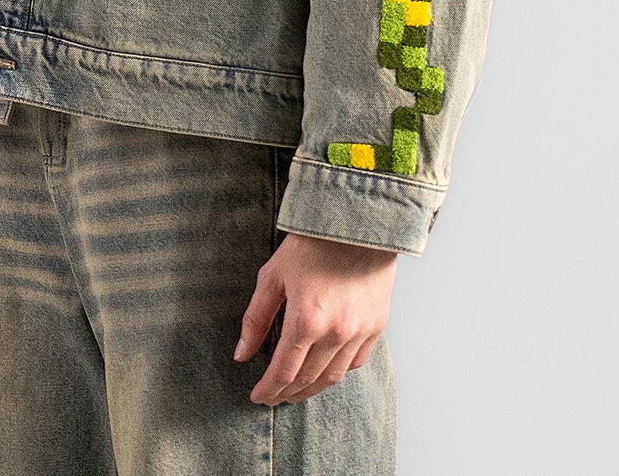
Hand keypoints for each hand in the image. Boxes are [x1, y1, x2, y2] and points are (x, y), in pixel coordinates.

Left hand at [235, 230, 397, 403]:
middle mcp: (335, 333)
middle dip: (286, 393)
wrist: (357, 222)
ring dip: (311, 389)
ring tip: (296, 391)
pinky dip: (338, 372)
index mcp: (306, 320)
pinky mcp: (376, 326)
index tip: (258, 396)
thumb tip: (242, 354)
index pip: (283, 371)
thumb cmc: (313, 243)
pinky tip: (325, 372)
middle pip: (307, 379)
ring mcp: (359, 332)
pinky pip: (356, 363)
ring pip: (332, 377)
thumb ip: (256, 318)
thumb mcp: (273, 275)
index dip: (268, 389)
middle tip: (273, 397)